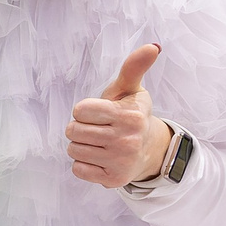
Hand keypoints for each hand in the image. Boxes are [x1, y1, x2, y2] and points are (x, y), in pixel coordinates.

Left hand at [67, 44, 171, 188]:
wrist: (148, 150)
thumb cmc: (130, 114)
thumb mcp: (130, 89)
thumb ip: (133, 67)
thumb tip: (152, 46)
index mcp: (129, 115)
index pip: (80, 110)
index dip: (85, 111)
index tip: (100, 113)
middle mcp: (127, 139)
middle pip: (73, 131)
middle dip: (81, 128)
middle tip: (99, 129)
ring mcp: (120, 161)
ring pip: (73, 150)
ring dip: (82, 146)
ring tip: (100, 143)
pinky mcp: (113, 179)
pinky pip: (78, 169)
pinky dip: (84, 164)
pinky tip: (101, 158)